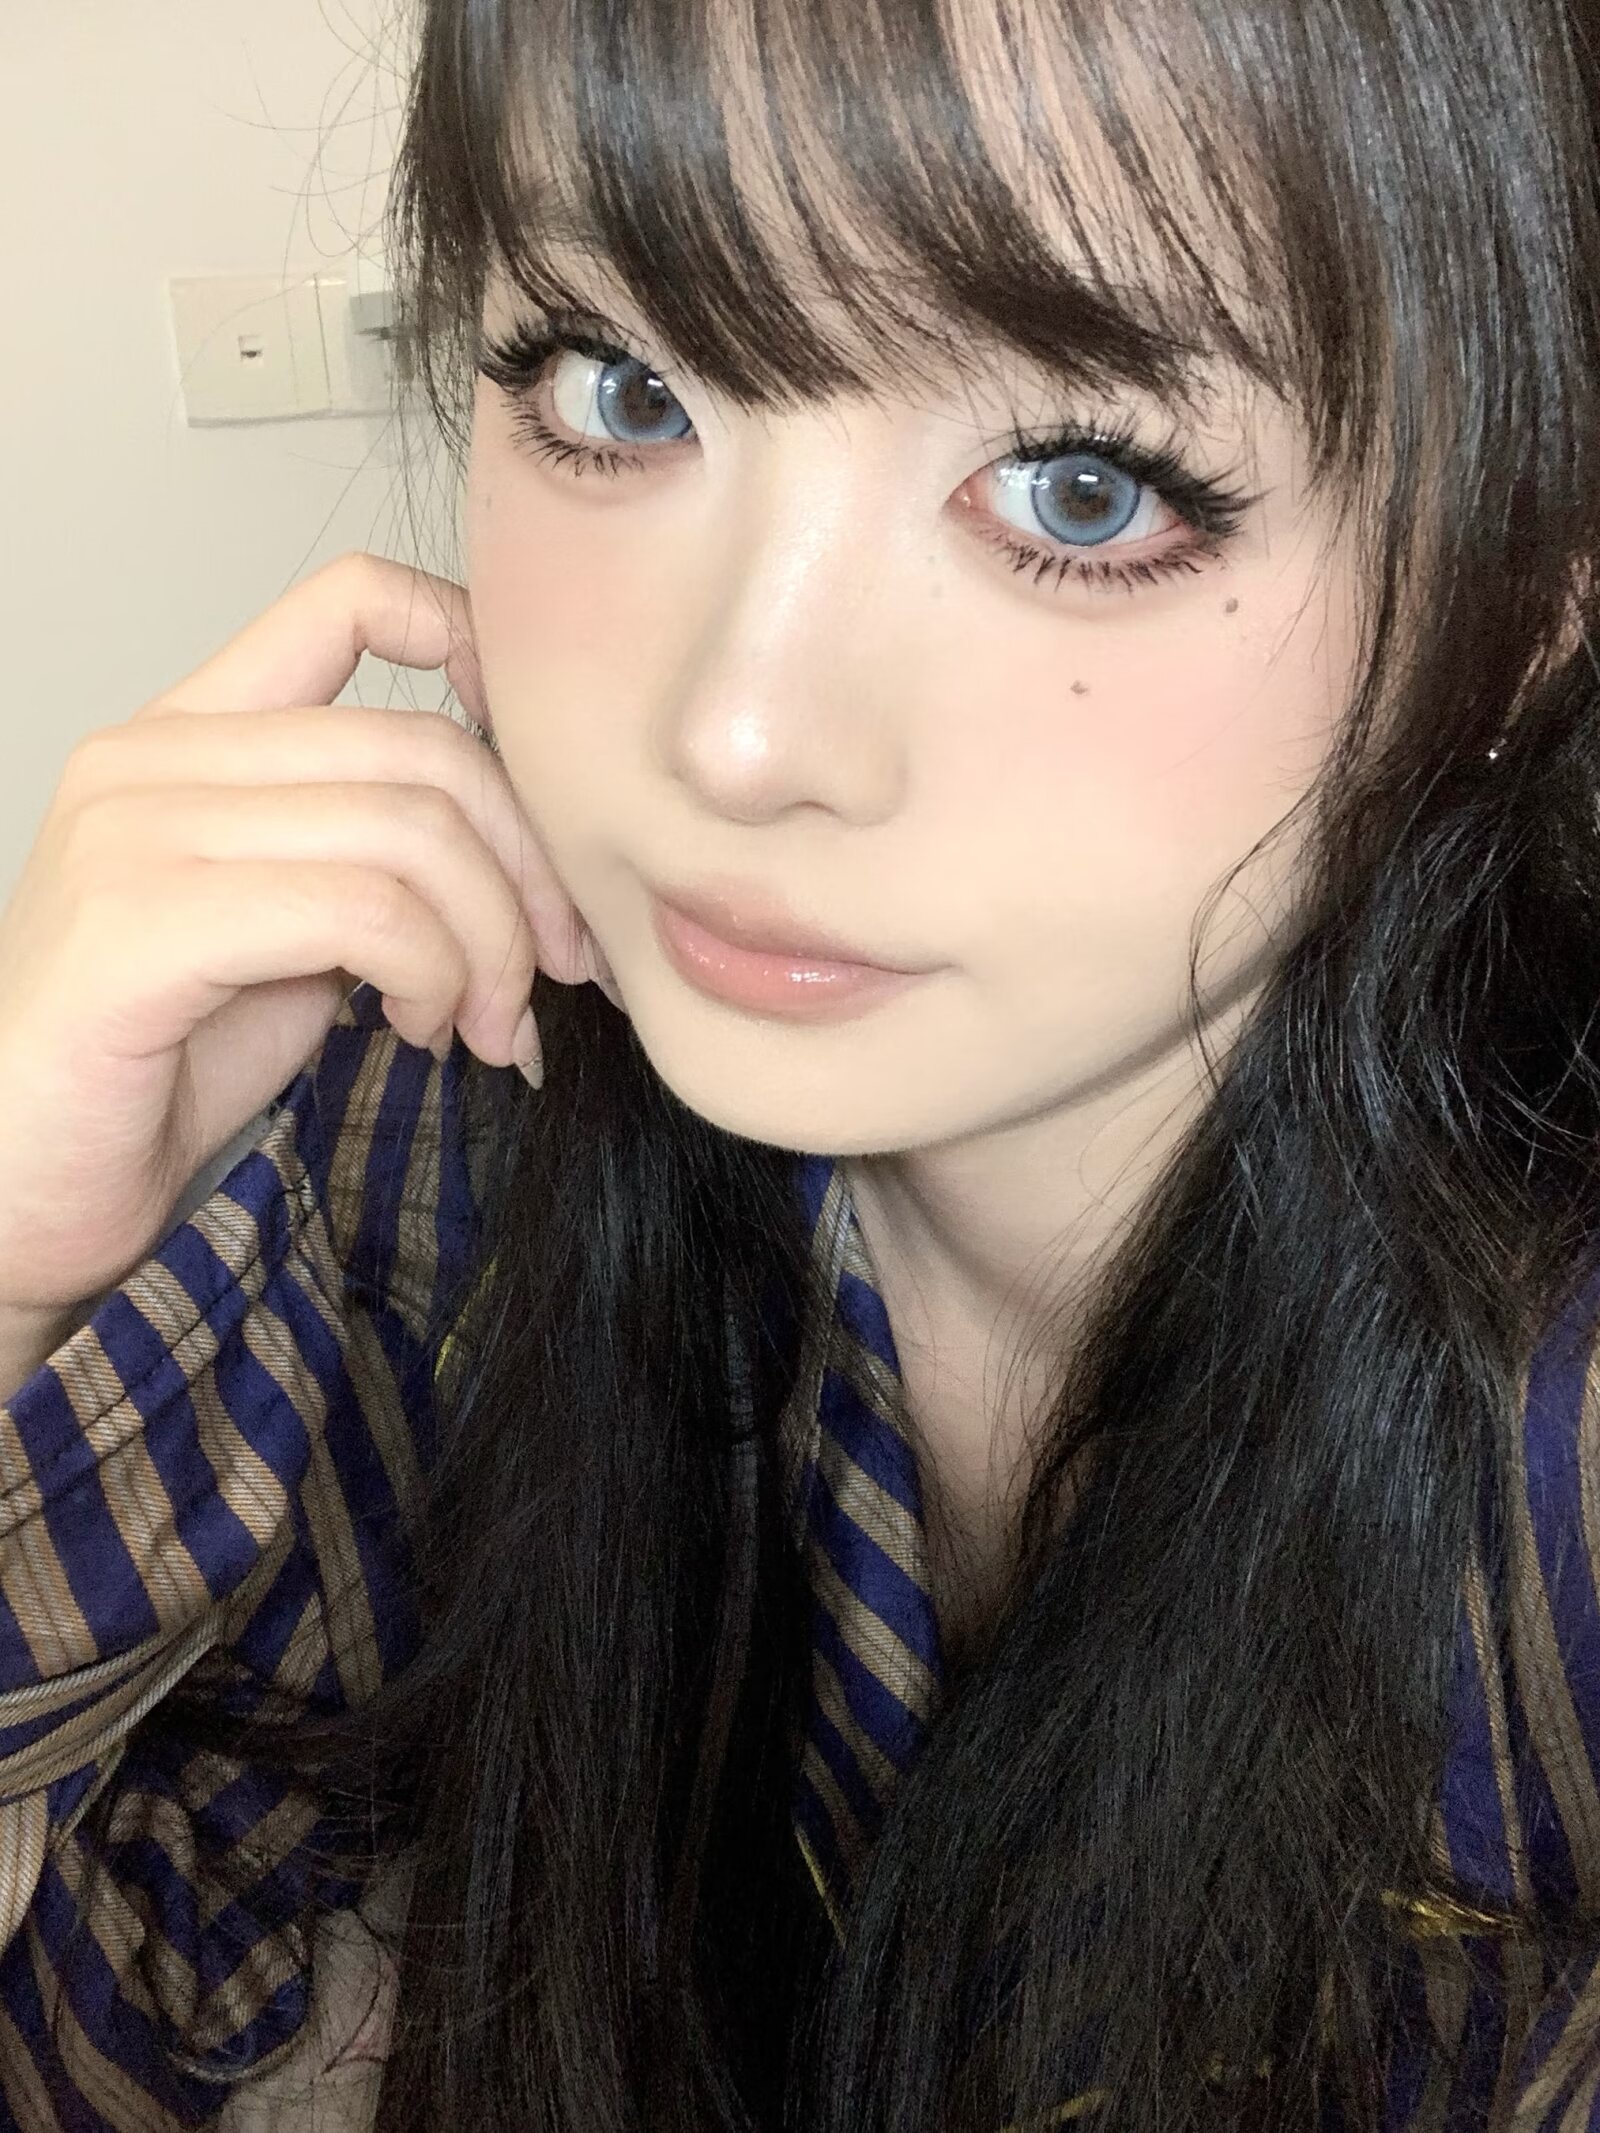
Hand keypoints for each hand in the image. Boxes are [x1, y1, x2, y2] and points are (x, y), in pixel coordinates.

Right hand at [0, 551, 595, 1321]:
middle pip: (422, 747)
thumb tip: (532, 852)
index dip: (472, 643)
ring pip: (408, 832)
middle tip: (555, 970)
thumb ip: (376, 855)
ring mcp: (135, 829)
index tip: (546, 769)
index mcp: (191, 734)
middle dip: (527, 871)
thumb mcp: (295, 931)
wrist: (20, 1186)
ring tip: (484, 1022)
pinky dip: (432, 976)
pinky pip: (361, 911)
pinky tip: (421, 1031)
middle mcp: (153, 755)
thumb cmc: (156, 1066)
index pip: (348, 598)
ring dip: (489, 944)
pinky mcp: (141, 920)